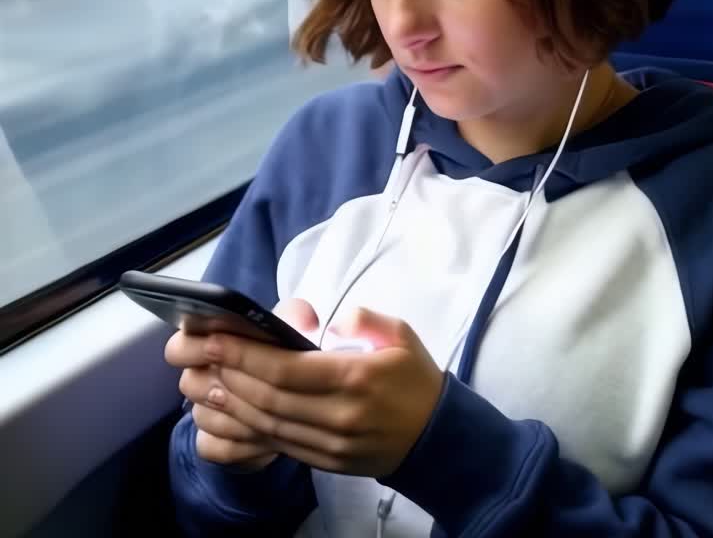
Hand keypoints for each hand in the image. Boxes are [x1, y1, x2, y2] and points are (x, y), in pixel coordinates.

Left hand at [171, 306, 444, 477]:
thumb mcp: (401, 335)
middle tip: (204, 354)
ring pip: (269, 424)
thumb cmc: (416, 380)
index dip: (247, 354)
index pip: (287, 369)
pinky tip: (235, 408)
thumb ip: (366, 320)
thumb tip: (331, 322)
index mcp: (356, 379)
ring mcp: (330, 444)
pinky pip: (280, 444)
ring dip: (234, 403)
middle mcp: (339, 416)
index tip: (219, 337)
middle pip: (270, 397)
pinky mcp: (325, 463)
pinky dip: (251, 426)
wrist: (437, 439)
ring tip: (209, 379)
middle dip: (232, 373)